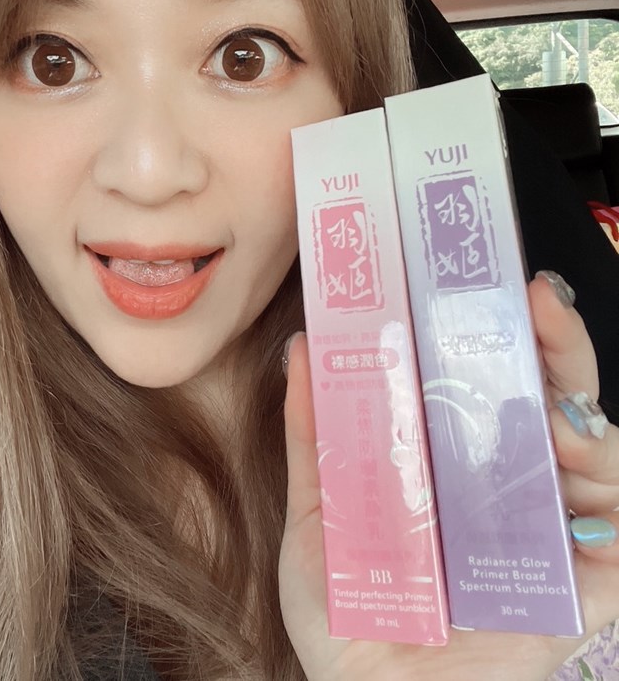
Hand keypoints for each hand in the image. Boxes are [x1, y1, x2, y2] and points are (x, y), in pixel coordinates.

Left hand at [279, 272, 618, 680]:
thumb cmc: (350, 615)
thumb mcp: (321, 514)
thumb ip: (314, 434)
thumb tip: (303, 346)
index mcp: (452, 456)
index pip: (482, 376)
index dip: (485, 325)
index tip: (469, 278)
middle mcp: (508, 479)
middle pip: (546, 393)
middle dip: (549, 339)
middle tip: (532, 297)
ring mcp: (551, 525)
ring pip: (593, 440)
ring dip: (577, 395)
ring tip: (546, 371)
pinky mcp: (588, 580)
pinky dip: (609, 479)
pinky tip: (572, 449)